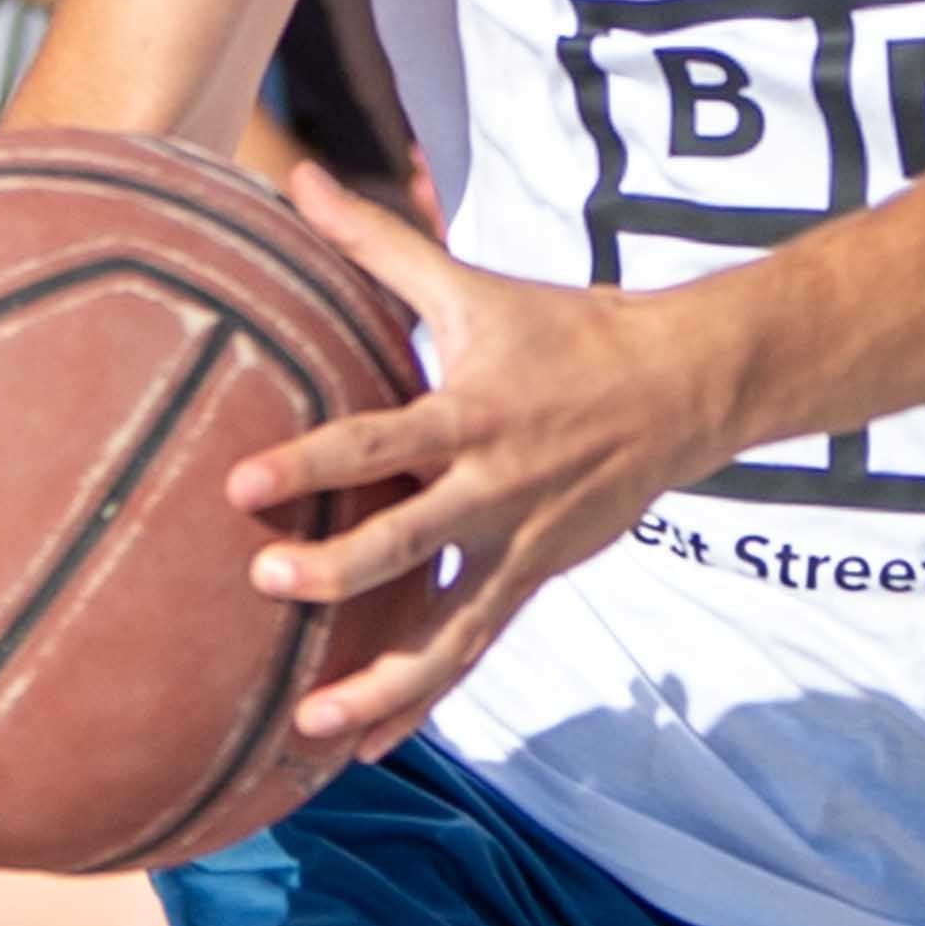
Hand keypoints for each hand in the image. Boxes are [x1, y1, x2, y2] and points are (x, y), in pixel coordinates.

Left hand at [227, 163, 734, 758]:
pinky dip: (417, 699)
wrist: (684, 389)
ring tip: (308, 722)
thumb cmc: (564, 331)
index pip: (382, 438)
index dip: (314, 459)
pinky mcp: (532, 581)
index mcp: (473, 412)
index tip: (240, 484)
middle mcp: (494, 488)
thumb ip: (376, 243)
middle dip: (338, 567)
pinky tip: (365, 746)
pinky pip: (469, 652)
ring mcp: (517, 545)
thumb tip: (295, 179)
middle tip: (266, 580)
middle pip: (409, 538)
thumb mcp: (473, 284)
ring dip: (378, 677)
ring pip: (444, 627)